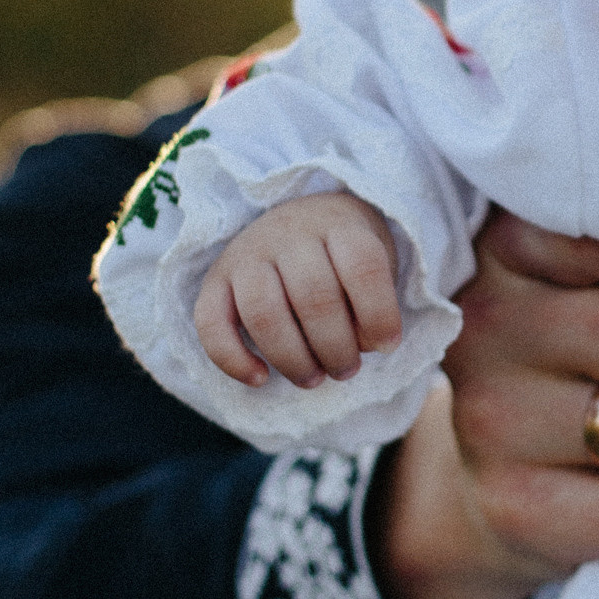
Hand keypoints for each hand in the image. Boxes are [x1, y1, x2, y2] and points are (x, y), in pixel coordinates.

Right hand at [194, 194, 401, 388]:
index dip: (379, 313)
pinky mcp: (215, 278)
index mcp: (338, 223)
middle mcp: (289, 233)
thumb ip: (372, 303)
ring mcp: (247, 253)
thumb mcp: (373, 264)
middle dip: (336, 348)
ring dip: (292, 359)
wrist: (298, 220)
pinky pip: (211, 323)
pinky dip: (232, 359)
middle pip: (314, 297)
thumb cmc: (344, 256)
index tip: (387, 345)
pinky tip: (260, 378)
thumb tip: (361, 346)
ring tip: (313, 379)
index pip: (363, 266)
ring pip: (264, 313)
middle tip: (347, 371)